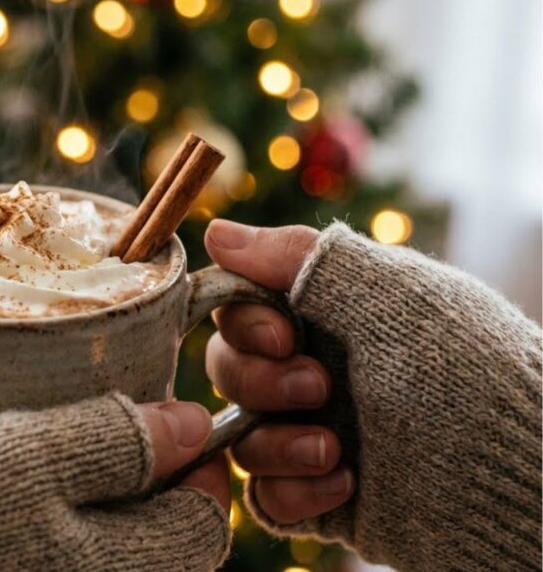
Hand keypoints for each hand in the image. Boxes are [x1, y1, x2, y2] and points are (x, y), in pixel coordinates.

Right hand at [0, 395, 232, 570]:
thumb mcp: (21, 458)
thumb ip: (113, 442)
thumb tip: (192, 422)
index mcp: (120, 569)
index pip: (205, 523)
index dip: (195, 463)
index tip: (168, 419)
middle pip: (164, 545)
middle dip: (151, 482)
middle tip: (110, 428)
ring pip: (112, 556)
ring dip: (102, 504)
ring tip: (58, 456)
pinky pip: (63, 564)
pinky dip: (58, 529)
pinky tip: (15, 500)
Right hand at [201, 220, 540, 570]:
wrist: (516, 472)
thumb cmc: (464, 368)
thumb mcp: (386, 293)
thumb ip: (297, 257)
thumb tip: (214, 231)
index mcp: (326, 316)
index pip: (238, 309)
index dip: (242, 322)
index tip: (282, 334)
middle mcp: (311, 372)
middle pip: (226, 371)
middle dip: (258, 381)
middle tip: (319, 387)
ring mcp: (313, 435)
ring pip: (240, 438)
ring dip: (275, 443)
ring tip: (333, 450)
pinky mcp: (320, 495)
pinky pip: (265, 497)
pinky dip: (291, 492)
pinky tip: (345, 484)